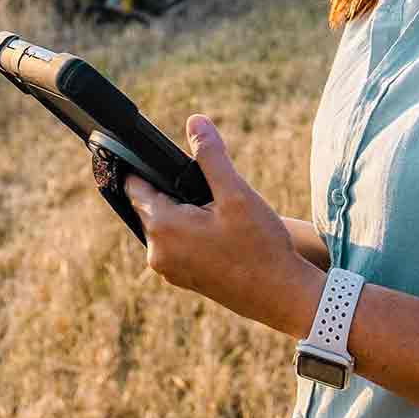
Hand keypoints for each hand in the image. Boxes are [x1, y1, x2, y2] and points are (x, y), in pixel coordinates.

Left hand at [124, 115, 324, 337]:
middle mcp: (158, 253)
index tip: (158, 156)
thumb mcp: (236, 193)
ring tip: (218, 207)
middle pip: (151, 205)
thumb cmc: (260, 245)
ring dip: (184, 211)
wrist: (282, 296)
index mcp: (164, 228)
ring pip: (165, 225)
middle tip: (207, 186)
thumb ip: (211, 156)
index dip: (145, 167)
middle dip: (173, 190)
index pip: (136, 186)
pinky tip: (221, 230)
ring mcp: (170, 270)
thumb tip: (195, 121)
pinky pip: (177, 244)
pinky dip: (191, 231)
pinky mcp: (184, 279)